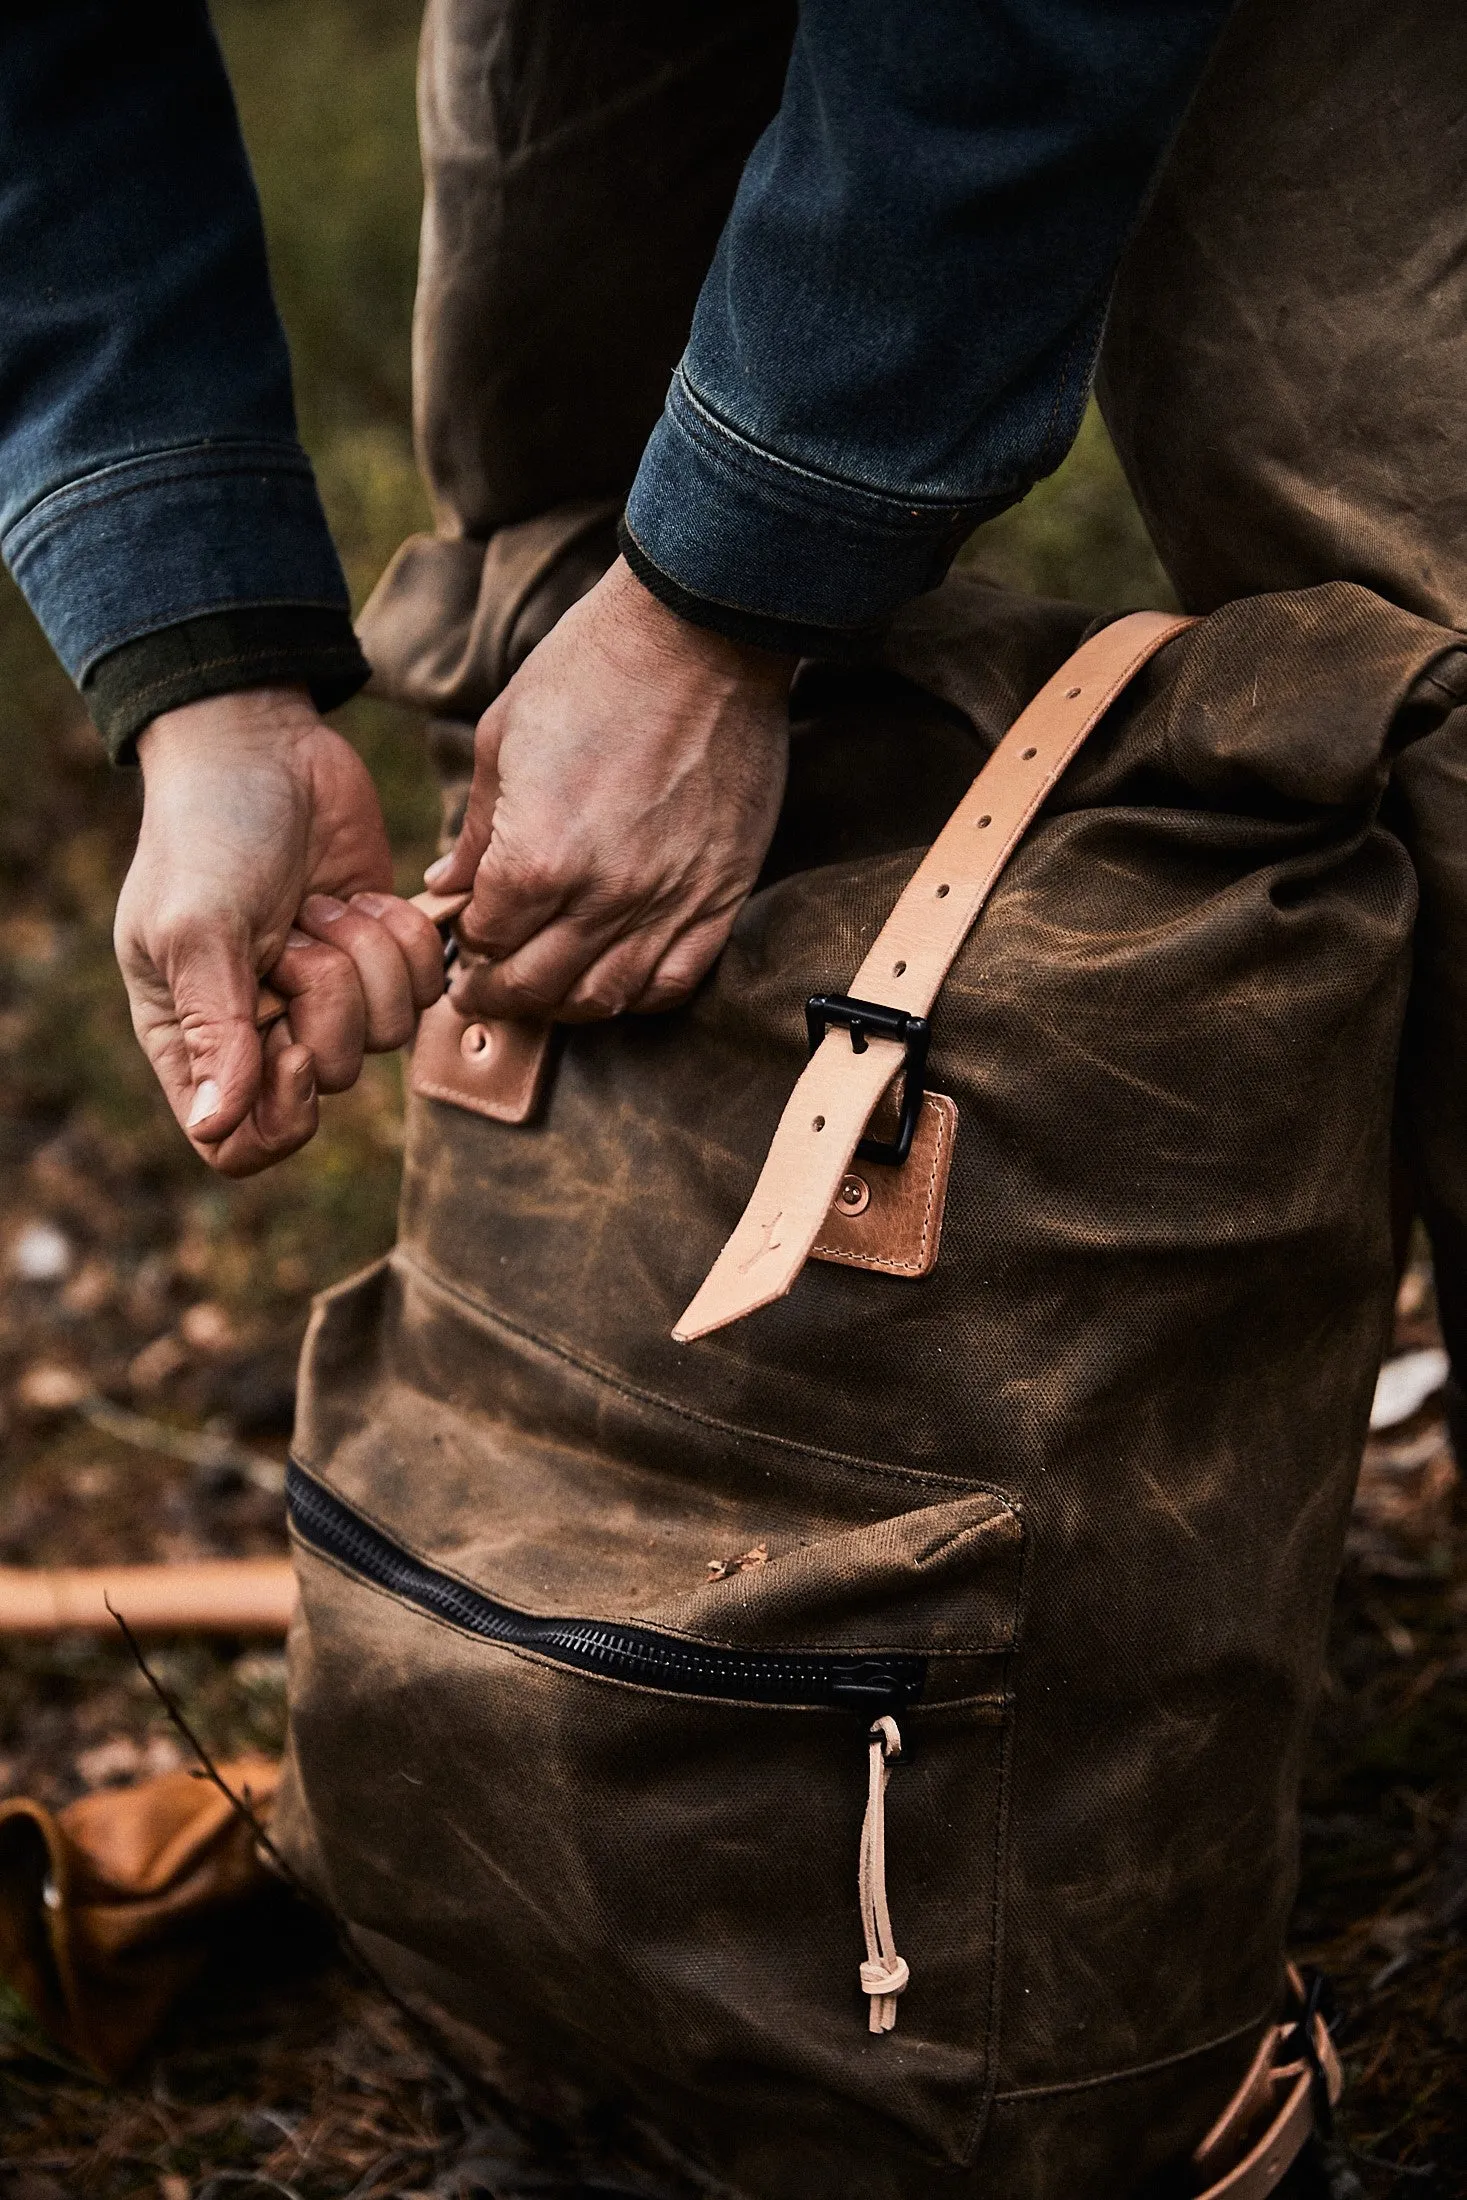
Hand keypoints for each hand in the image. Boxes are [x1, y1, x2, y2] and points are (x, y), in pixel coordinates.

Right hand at [115, 686, 443, 1175]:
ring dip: (367, 959)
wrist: (263, 742)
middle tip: (297, 932)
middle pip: (325, 1085)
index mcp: (194, 1037)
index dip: (279, 1116)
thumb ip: (215, 1030)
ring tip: (324, 903)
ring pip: (386, 1036)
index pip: (236, 1143)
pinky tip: (362, 893)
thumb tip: (216, 1125)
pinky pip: (425, 987)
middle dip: (328, 1001)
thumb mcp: (196, 928)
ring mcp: (329, 991)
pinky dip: (404, 936)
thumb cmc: (208, 831)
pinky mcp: (381, 952)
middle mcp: (262, 1026)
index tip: (290, 1047)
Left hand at [426, 557, 792, 1021]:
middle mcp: (602, 896)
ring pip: (604, 1000)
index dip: (467, 941)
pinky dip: (639, 993)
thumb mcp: (503, 738)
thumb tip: (446, 886)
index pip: (485, 938)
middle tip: (486, 988)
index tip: (466, 936)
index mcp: (536, 856)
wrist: (701, 636)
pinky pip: (676, 981)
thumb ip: (475, 828)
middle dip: (499, 993)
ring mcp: (668, 903)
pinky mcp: (722, 896)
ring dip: (564, 1005)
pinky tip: (618, 975)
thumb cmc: (592, 671)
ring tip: (547, 988)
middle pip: (536, 987)